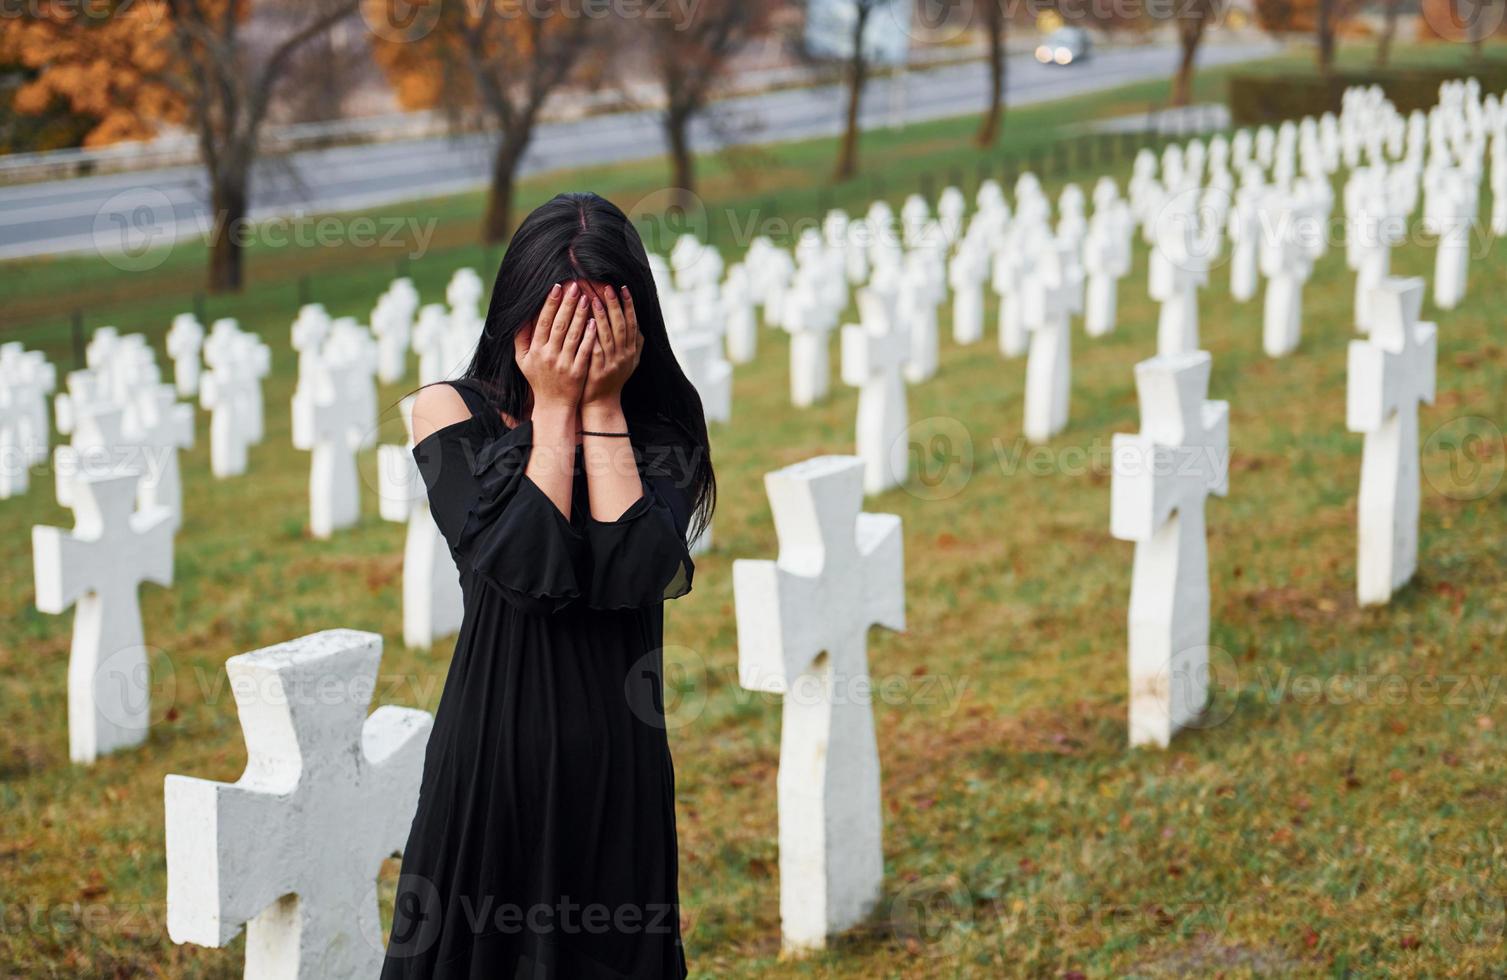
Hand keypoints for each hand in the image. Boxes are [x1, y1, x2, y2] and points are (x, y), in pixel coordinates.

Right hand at [515, 281, 595, 412]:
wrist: (553, 406)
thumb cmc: (538, 379)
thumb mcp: (523, 360)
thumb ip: (521, 338)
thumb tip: (522, 316)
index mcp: (536, 350)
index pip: (543, 322)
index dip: (550, 304)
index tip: (557, 287)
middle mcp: (549, 356)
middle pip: (559, 325)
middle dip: (567, 304)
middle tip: (575, 285)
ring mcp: (564, 364)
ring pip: (573, 335)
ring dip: (580, 315)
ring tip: (587, 298)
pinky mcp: (578, 372)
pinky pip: (584, 351)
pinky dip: (589, 336)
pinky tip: (595, 322)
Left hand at [582, 284, 641, 407]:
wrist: (602, 403)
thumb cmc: (612, 379)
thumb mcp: (630, 362)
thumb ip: (635, 345)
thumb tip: (639, 325)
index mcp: (631, 351)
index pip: (631, 323)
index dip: (628, 305)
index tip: (623, 288)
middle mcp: (624, 355)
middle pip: (620, 326)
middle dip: (614, 305)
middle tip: (607, 287)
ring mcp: (612, 363)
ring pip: (608, 335)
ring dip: (602, 315)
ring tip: (593, 298)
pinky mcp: (598, 370)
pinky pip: (595, 349)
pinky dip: (592, 335)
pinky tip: (586, 322)